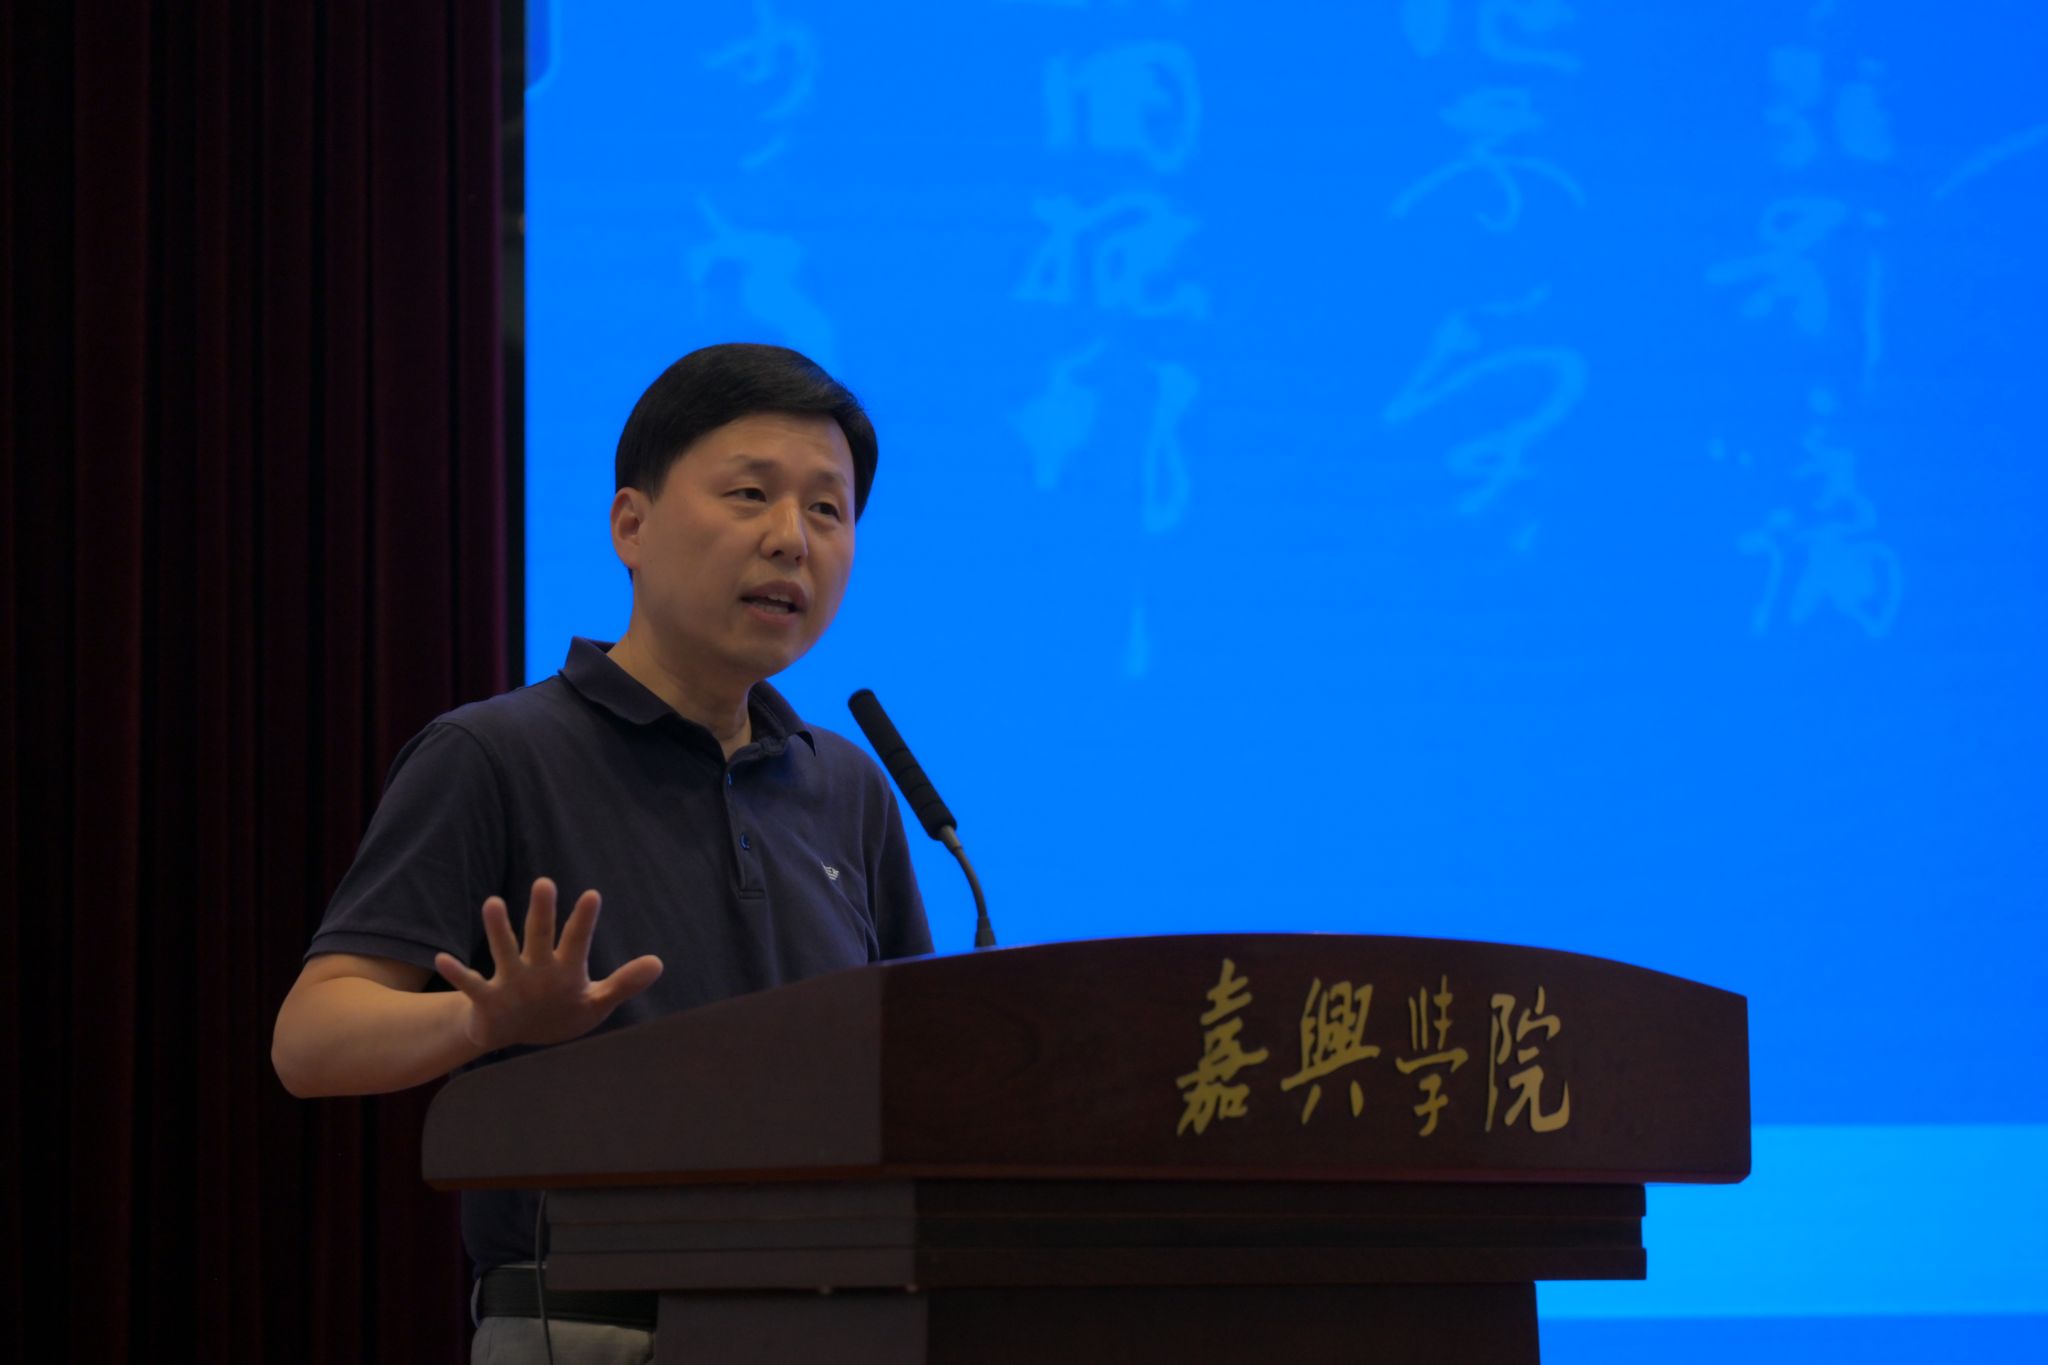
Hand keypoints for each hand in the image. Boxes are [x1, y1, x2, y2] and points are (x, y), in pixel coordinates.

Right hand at [433, 877, 663, 1051]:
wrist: (518, 1032)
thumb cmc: (559, 1010)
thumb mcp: (596, 1002)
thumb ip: (624, 984)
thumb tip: (659, 962)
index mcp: (565, 967)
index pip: (576, 939)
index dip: (584, 921)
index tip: (592, 895)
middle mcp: (536, 966)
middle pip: (539, 934)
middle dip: (542, 912)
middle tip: (544, 882)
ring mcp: (510, 979)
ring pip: (504, 950)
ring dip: (499, 930)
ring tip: (493, 903)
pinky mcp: (487, 999)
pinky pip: (471, 984)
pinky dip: (458, 973)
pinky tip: (443, 959)